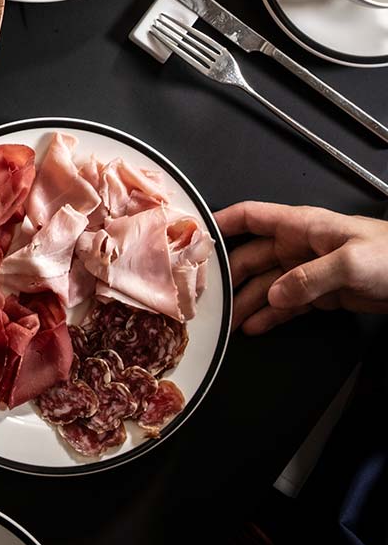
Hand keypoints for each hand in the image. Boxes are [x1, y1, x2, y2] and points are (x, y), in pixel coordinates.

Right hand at [217, 199, 387, 334]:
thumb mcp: (351, 262)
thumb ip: (309, 278)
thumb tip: (274, 295)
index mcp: (301, 226)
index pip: (251, 216)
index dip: (221, 222)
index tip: (193, 236)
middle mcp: (298, 246)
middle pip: (251, 257)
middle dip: (228, 276)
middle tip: (206, 297)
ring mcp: (307, 270)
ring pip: (266, 285)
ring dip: (246, 303)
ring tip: (226, 324)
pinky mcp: (319, 293)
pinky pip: (286, 304)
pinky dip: (270, 316)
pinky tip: (254, 328)